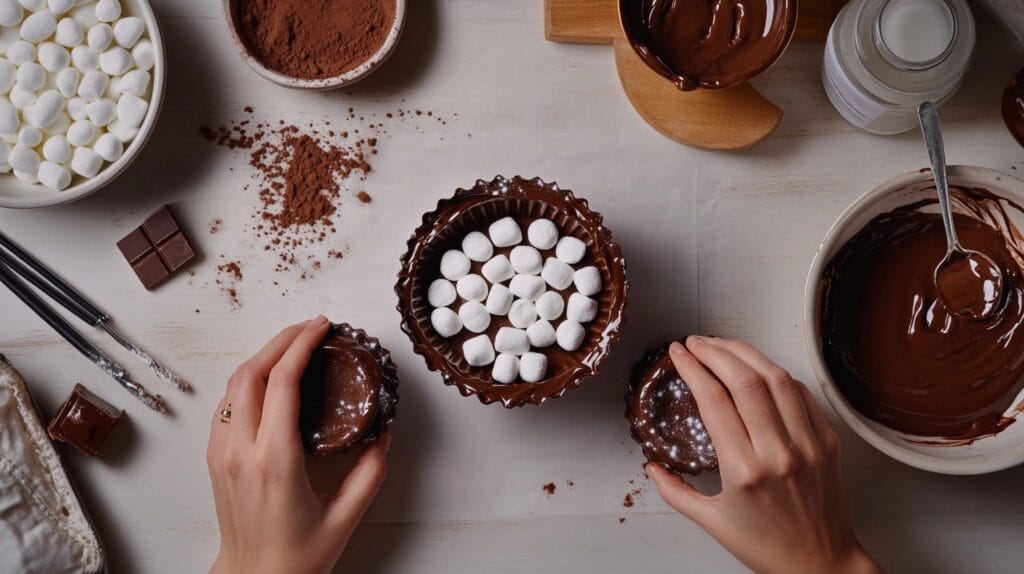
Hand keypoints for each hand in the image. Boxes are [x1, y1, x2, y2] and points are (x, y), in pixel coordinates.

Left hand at [207, 316, 389, 573]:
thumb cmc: (296, 557)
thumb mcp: (346, 517)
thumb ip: (370, 472)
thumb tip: (383, 434)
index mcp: (274, 461)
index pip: (282, 383)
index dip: (302, 346)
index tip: (322, 327)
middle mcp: (241, 451)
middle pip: (251, 372)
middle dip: (282, 339)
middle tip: (312, 327)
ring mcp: (221, 453)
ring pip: (234, 384)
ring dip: (264, 356)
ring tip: (294, 345)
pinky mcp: (215, 457)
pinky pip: (228, 403)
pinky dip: (250, 379)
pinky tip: (272, 378)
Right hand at [647, 336, 879, 573]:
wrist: (821, 565)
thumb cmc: (768, 547)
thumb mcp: (712, 522)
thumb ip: (675, 491)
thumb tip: (651, 467)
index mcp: (744, 471)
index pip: (714, 400)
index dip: (693, 368)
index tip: (678, 354)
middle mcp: (777, 452)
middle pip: (744, 380)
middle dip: (715, 352)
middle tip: (695, 342)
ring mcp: (807, 444)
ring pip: (776, 379)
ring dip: (746, 353)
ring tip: (722, 345)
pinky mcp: (827, 442)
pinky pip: (801, 395)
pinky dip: (777, 373)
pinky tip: (758, 367)